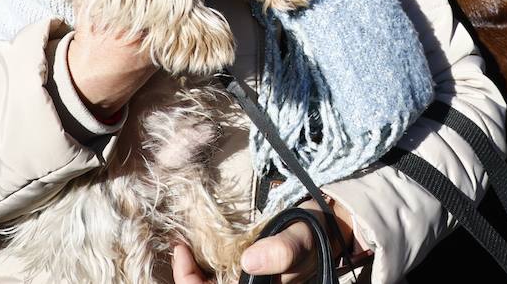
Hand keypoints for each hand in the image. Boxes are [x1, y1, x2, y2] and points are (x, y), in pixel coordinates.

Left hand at [170, 201, 357, 283]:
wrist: (327, 228)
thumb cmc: (313, 234)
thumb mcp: (300, 239)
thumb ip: (280, 251)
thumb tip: (249, 262)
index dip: (190, 279)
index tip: (181, 249)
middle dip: (188, 277)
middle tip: (180, 247)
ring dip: (195, 274)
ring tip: (184, 248)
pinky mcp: (248, 276)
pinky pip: (218, 277)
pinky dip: (203, 267)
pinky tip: (198, 249)